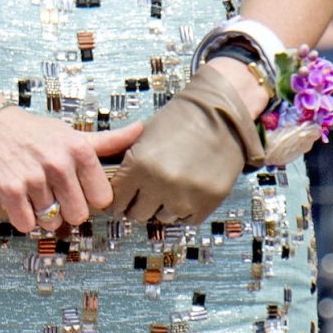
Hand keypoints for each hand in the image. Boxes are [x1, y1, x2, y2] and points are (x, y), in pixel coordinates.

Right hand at [0, 100, 144, 235]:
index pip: (102, 198)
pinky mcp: (9, 191)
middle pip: (78, 215)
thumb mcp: (72, 134)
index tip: (78, 190)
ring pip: (52, 222)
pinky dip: (24, 218)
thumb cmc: (33, 132)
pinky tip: (20, 200)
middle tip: (54, 194)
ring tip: (35, 193)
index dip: (90, 198)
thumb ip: (107, 141)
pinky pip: (27, 224)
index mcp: (79, 150)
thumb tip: (141, 130)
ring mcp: (33, 179)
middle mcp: (58, 164)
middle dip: (67, 209)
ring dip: (44, 214)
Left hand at [106, 70, 263, 227]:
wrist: (221, 114)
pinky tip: (189, 189)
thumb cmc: (180, 120)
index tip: (124, 198)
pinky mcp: (207, 203)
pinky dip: (186, 208)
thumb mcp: (144, 136)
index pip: (116, 202)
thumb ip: (127, 164)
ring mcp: (185, 197)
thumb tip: (111, 189)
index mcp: (139, 166)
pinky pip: (187, 219)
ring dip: (164, 206)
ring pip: (163, 218)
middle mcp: (160, 185)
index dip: (119, 199)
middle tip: (148, 192)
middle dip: (140, 204)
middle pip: (138, 215)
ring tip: (172, 185)